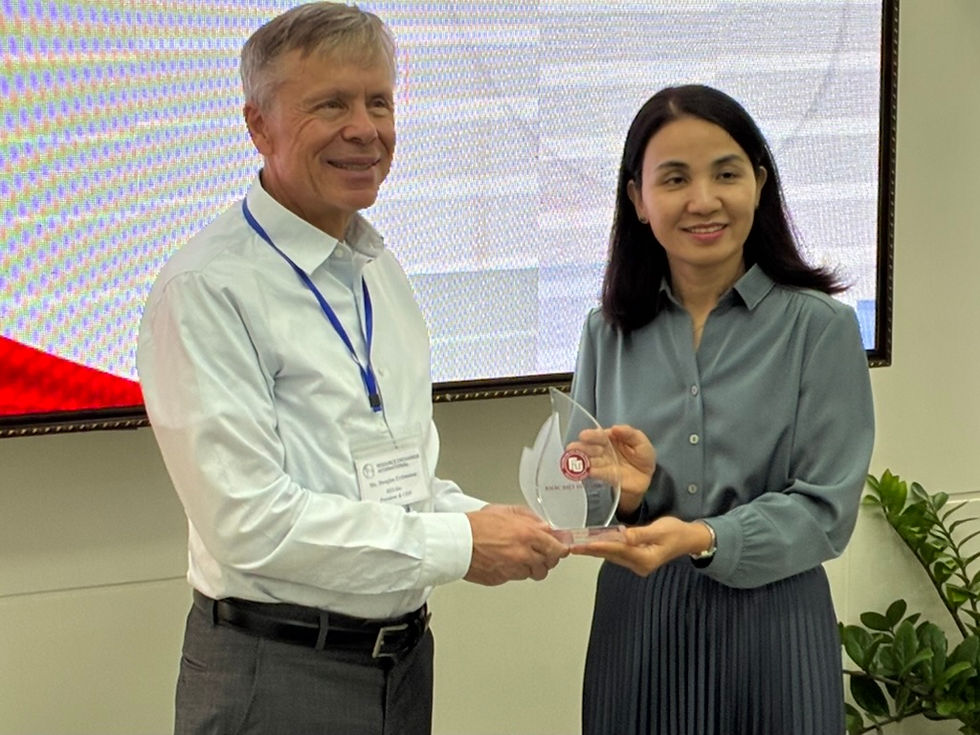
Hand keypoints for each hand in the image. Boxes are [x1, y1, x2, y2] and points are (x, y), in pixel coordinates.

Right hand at [464, 505, 568, 585]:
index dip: (561, 548)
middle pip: (549, 564)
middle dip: (548, 558)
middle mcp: (524, 554)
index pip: (558, 548)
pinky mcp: (504, 579)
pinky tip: (506, 560)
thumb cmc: (476, 525)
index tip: (562, 547)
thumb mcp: (506, 511)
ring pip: (534, 573)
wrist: (457, 542)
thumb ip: (529, 518)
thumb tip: (543, 525)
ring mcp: (514, 569)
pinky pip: (517, 578)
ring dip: (532, 566)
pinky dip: (515, 571)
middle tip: (542, 551)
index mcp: (528, 535)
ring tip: (520, 556)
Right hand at [568, 424, 655, 516]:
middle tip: (572, 448)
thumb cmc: (642, 455)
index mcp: (609, 439)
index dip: (591, 435)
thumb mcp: (640, 441)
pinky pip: (598, 474)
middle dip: (580, 448)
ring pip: (590, 461)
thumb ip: (629, 433)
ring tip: (574, 460)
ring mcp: (603, 464)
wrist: (648, 476)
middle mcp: (603, 451)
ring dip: (582, 461)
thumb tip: (615, 428)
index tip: (583, 436)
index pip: (598, 436)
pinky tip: (587, 471)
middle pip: (590, 448)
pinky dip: (592, 472)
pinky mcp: (606, 477)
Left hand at [568, 516, 710, 576]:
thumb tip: (624, 536)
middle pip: (610, 555)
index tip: (583, 543)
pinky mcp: (635, 558)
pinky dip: (603, 547)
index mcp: (645, 559)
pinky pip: (616, 553)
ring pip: (611, 555)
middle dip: (590, 549)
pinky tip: (592, 542)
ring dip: (594, 548)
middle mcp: (638, 564)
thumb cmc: (676, 532)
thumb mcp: (661, 530)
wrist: (689, 539)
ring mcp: (636, 563)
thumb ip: (641, 534)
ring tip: (577, 543)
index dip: (600, 545)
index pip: (617, 550)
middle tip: (572, 544)